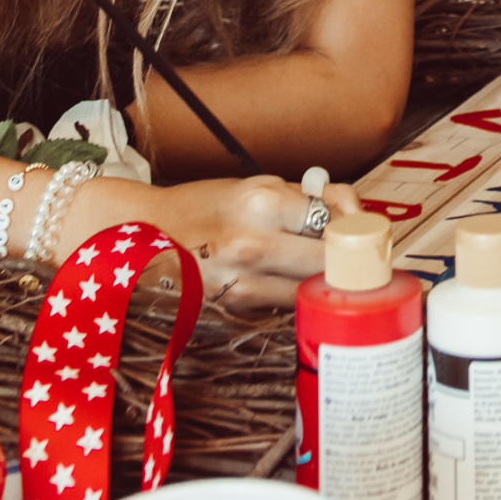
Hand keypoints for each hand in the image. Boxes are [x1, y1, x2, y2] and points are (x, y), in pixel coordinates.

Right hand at [59, 173, 360, 308]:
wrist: (133, 239)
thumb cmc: (197, 206)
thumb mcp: (248, 185)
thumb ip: (299, 197)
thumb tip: (348, 208)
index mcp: (260, 203)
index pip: (333, 220)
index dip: (357, 227)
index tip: (367, 231)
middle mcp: (253, 246)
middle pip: (328, 263)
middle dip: (348, 262)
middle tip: (361, 259)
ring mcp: (241, 286)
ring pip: (308, 292)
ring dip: (322, 284)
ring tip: (328, 273)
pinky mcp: (232, 313)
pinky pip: (280, 308)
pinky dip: (292, 299)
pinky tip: (288, 288)